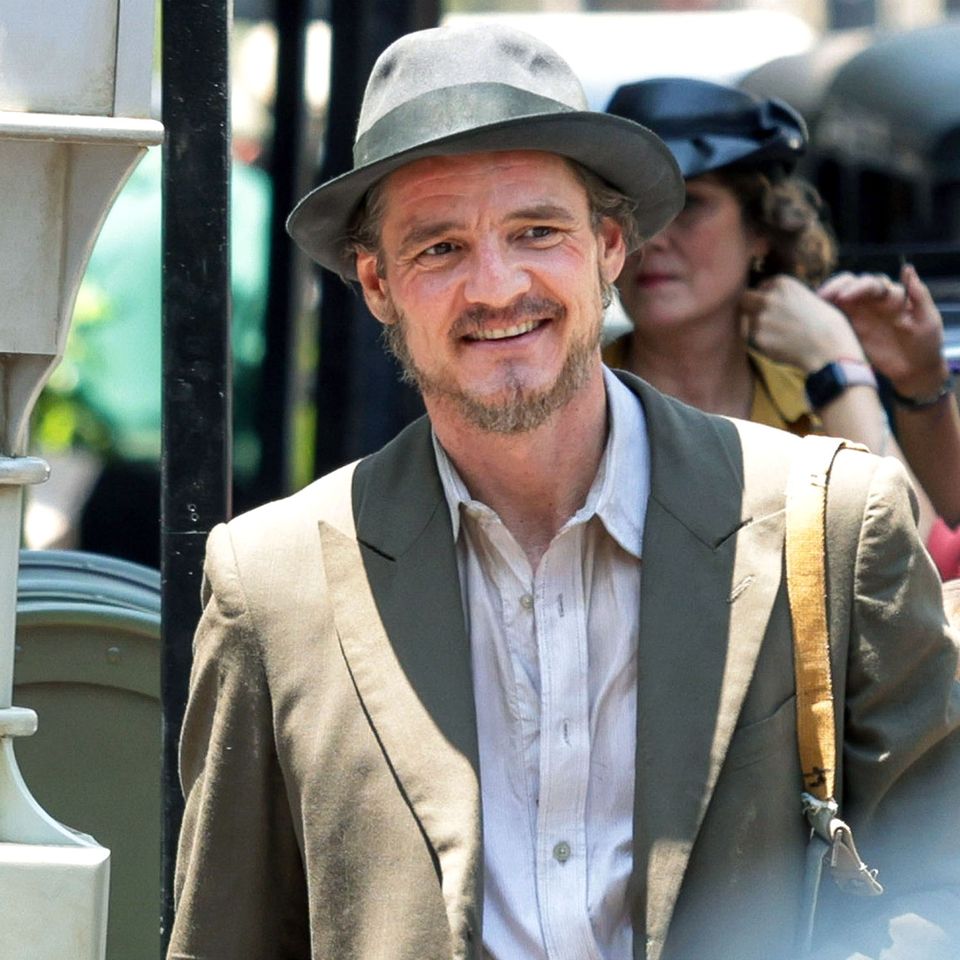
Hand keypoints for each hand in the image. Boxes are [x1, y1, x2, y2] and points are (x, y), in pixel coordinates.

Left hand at [740, 274, 865, 372]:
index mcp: (781, 283)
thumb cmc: (824, 323)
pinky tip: (782, 345)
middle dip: (750, 310)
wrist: (830, 347)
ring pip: (748, 322)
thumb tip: (761, 303)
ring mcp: (760, 317)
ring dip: (758, 328)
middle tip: (765, 322)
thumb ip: (782, 297)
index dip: (764, 299)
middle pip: (744, 301)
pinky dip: (763, 343)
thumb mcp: (804, 296)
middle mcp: (767, 297)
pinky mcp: (757, 337)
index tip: (775, 310)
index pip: (759, 288)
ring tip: (783, 336)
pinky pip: (753, 340)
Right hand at [818, 265, 947, 396]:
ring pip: (842, 297)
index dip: (857, 287)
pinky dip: (827, 311)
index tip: (844, 297)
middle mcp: (875, 300)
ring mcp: (862, 313)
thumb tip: (907, 268)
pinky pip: (838, 315)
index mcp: (893, 295)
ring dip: (829, 296)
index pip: (873, 284)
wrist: (915, 369)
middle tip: (823, 296)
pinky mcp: (852, 327)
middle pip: (853, 285)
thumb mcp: (927, 319)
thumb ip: (919, 295)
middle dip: (838, 287)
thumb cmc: (925, 343)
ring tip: (815, 301)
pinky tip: (816, 313)